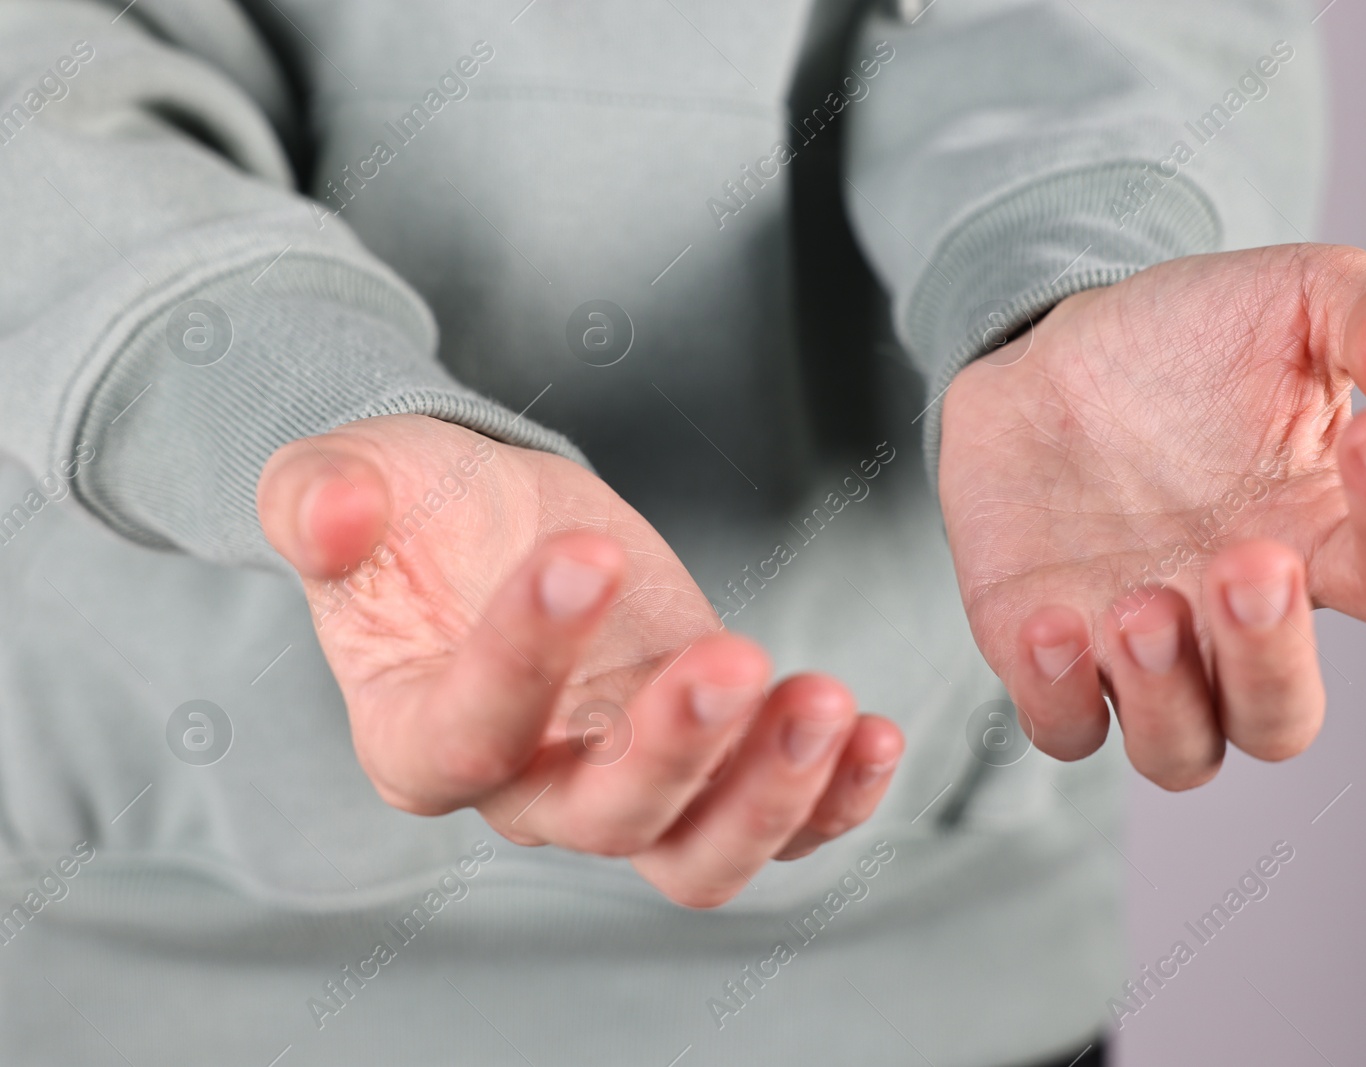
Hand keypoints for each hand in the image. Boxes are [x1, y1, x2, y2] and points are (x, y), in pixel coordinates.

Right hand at [256, 414, 902, 905]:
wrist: (488, 525)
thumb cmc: (412, 513)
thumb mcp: (350, 476)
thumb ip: (318, 494)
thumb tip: (330, 514)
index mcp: (418, 736)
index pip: (469, 734)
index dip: (525, 657)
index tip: (584, 555)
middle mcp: (523, 789)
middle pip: (604, 821)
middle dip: (676, 746)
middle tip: (731, 653)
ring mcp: (621, 785)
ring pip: (696, 855)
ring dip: (771, 794)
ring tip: (827, 702)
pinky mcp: (703, 760)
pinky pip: (773, 825)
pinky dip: (829, 800)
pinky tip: (872, 734)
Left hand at [938, 244, 1365, 788]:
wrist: (1049, 347)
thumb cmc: (1190, 335)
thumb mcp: (1300, 295)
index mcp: (1325, 540)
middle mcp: (1239, 621)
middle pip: (1284, 719)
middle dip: (1272, 659)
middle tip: (1246, 560)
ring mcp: (1143, 648)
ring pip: (1182, 753)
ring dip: (1168, 700)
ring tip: (1142, 605)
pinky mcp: (1048, 650)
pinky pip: (1065, 728)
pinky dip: (1061, 699)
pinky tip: (1052, 620)